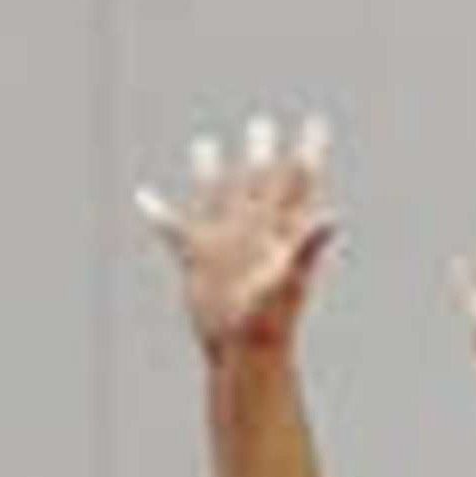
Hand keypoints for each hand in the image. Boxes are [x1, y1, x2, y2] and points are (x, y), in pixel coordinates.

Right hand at [139, 117, 341, 360]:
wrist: (243, 353)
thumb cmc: (271, 322)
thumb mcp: (290, 280)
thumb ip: (309, 247)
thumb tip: (332, 216)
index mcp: (279, 231)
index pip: (298, 183)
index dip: (309, 153)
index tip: (317, 123)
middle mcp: (253, 231)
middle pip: (258, 182)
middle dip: (260, 152)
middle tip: (261, 123)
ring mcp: (224, 244)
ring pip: (215, 197)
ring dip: (208, 172)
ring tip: (203, 144)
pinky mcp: (197, 261)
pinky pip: (174, 231)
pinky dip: (159, 214)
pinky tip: (143, 197)